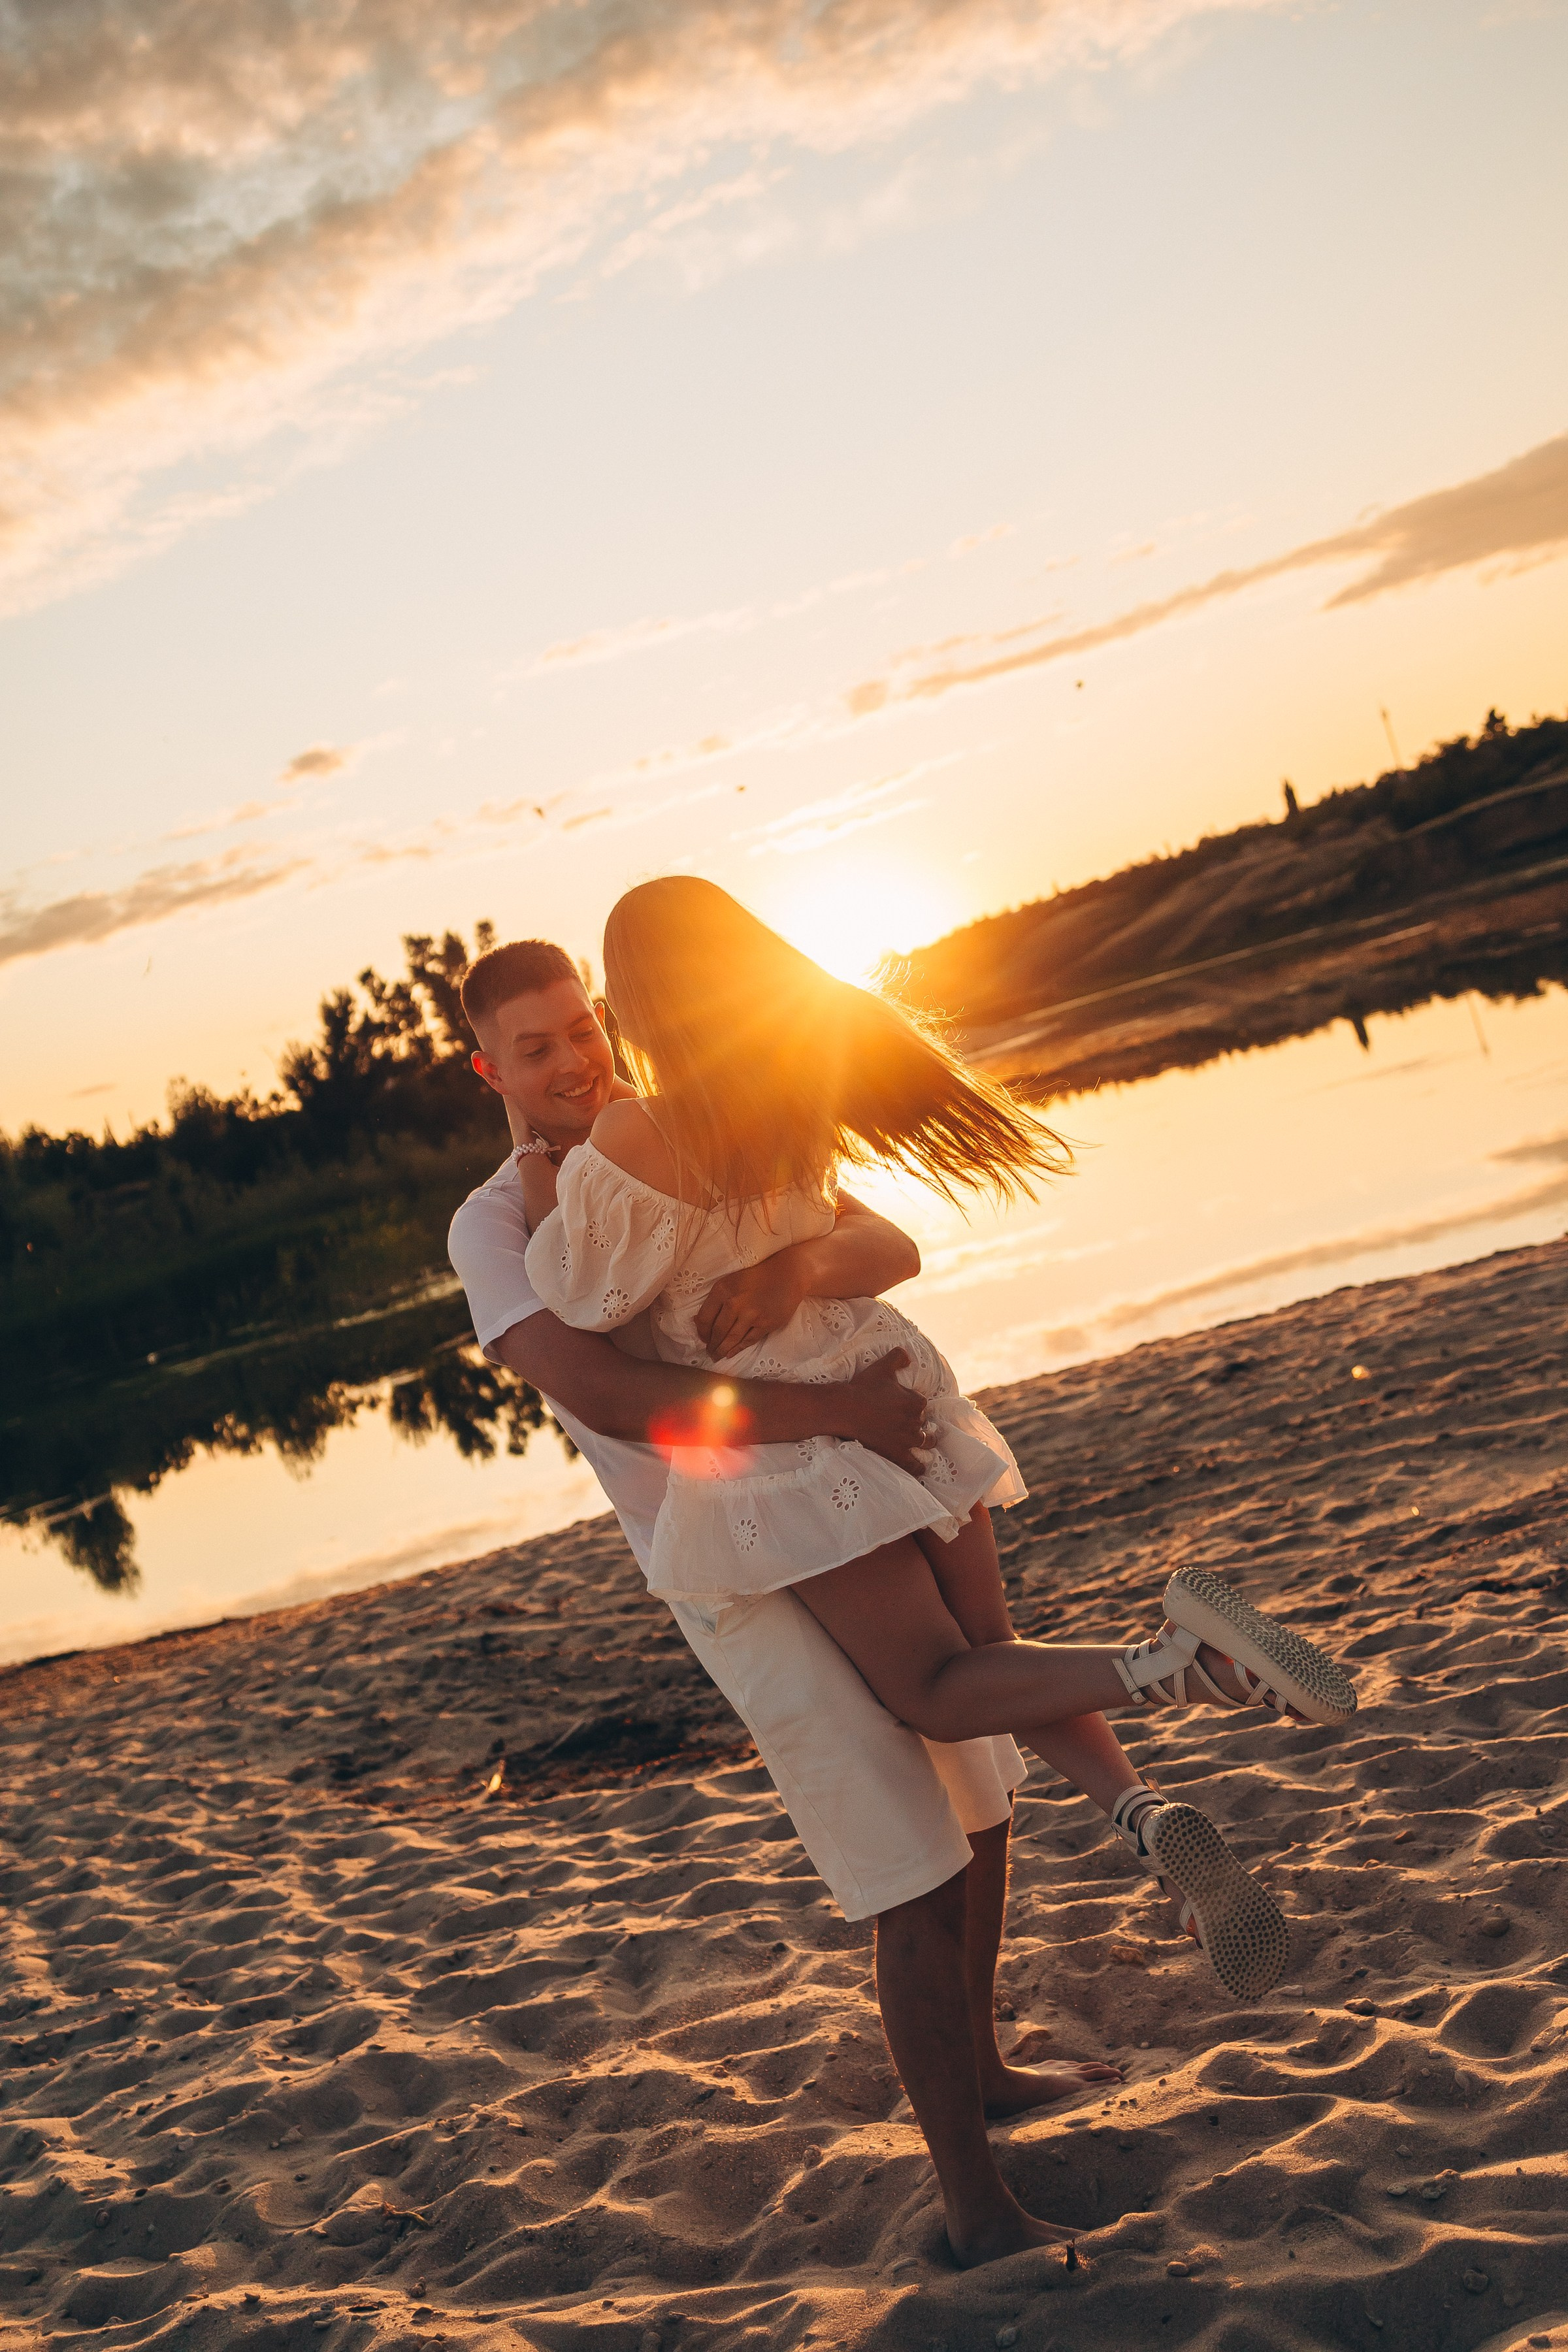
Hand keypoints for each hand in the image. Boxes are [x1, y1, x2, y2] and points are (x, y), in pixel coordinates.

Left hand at [696, 1257, 805, 1360]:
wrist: (788, 1274)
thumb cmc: (756, 1276)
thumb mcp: (731, 1281)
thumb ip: (715, 1300)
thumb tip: (697, 1322)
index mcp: (723, 1290)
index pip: (705, 1318)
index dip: (701, 1332)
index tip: (702, 1339)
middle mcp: (735, 1303)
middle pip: (718, 1331)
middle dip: (712, 1345)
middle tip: (709, 1352)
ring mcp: (752, 1314)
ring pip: (732, 1339)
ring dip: (722, 1350)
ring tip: (717, 1356)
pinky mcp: (766, 1323)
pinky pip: (748, 1341)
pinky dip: (738, 1349)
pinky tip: (731, 1354)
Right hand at [836, 1349, 925, 1474]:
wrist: (844, 1410)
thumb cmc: (862, 1388)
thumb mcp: (881, 1367)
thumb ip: (898, 1357)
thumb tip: (908, 1356)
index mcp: (915, 1401)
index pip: (922, 1404)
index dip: (913, 1405)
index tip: (904, 1406)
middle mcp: (915, 1422)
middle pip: (923, 1423)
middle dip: (918, 1423)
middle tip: (907, 1424)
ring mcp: (907, 1440)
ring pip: (925, 1442)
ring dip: (924, 1441)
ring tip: (921, 1442)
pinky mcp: (897, 1455)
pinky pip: (915, 1465)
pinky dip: (919, 1467)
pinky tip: (920, 1468)